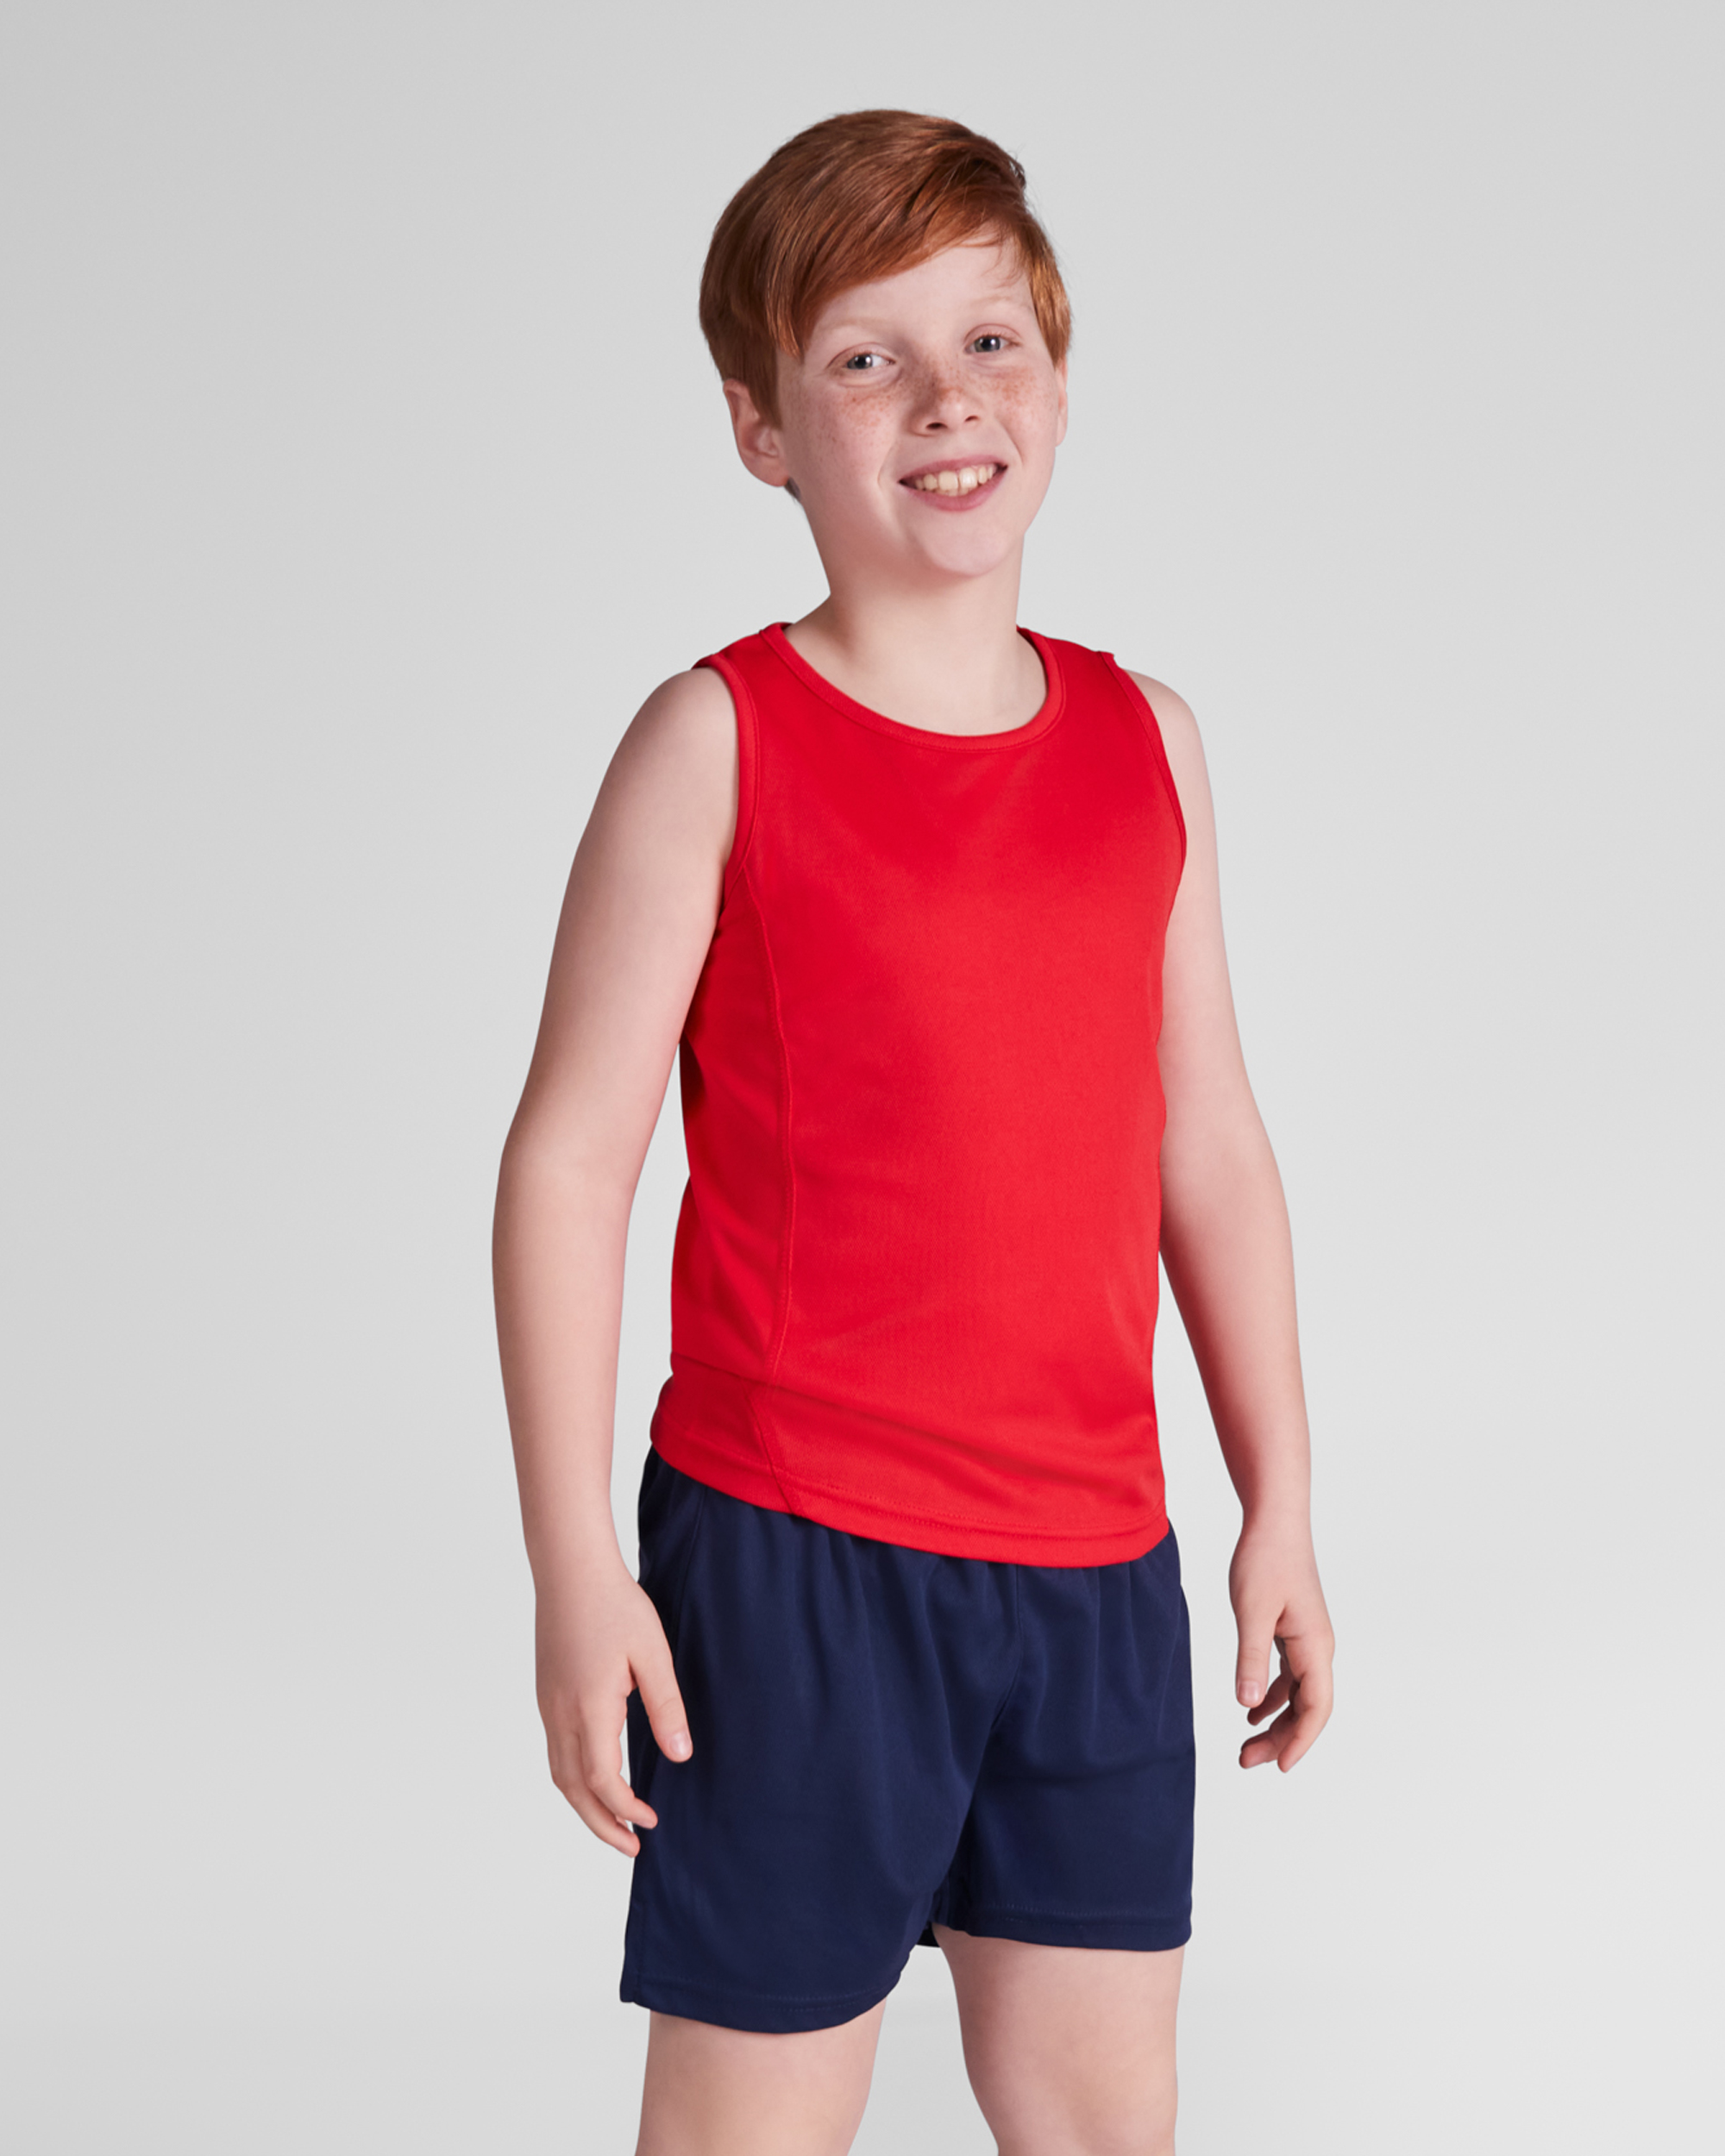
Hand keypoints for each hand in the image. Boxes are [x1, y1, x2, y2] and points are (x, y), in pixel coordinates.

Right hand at [534, 1554, 692, 1853]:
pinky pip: (556, 1751)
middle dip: (600, 1826)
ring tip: (613, 1822)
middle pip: (574, 1791)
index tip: (652, 1821)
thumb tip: (680, 1757)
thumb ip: (666, 1708)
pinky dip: (574, 1779)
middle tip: (630, 1848)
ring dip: (584, 1805)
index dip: (626, 1810)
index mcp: (589, 1709)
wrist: (569, 1569)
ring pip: (560, 1774)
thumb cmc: (614, 1605)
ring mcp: (548, 1705)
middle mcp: (561, 1714)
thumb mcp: (652, 1654)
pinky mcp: (546, 1694)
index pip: (603, 1782)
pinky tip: (596, 1776)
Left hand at [1229, 1524, 1333, 1771]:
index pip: (1316, 1707)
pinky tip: (1251, 1709)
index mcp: (1315, 1646)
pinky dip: (1272, 1696)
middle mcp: (1318, 1648)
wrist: (1275, 1522)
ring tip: (1247, 1744)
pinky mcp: (1293, 1631)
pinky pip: (1288, 1676)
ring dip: (1276, 1721)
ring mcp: (1307, 1640)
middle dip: (1282, 1738)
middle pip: (1308, 1707)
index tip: (1280, 1766)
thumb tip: (1247, 1704)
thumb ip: (1250, 1659)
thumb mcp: (1251, 1612)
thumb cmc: (1266, 1560)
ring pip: (1298, 1694)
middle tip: (1247, 1760)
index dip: (1301, 1740)